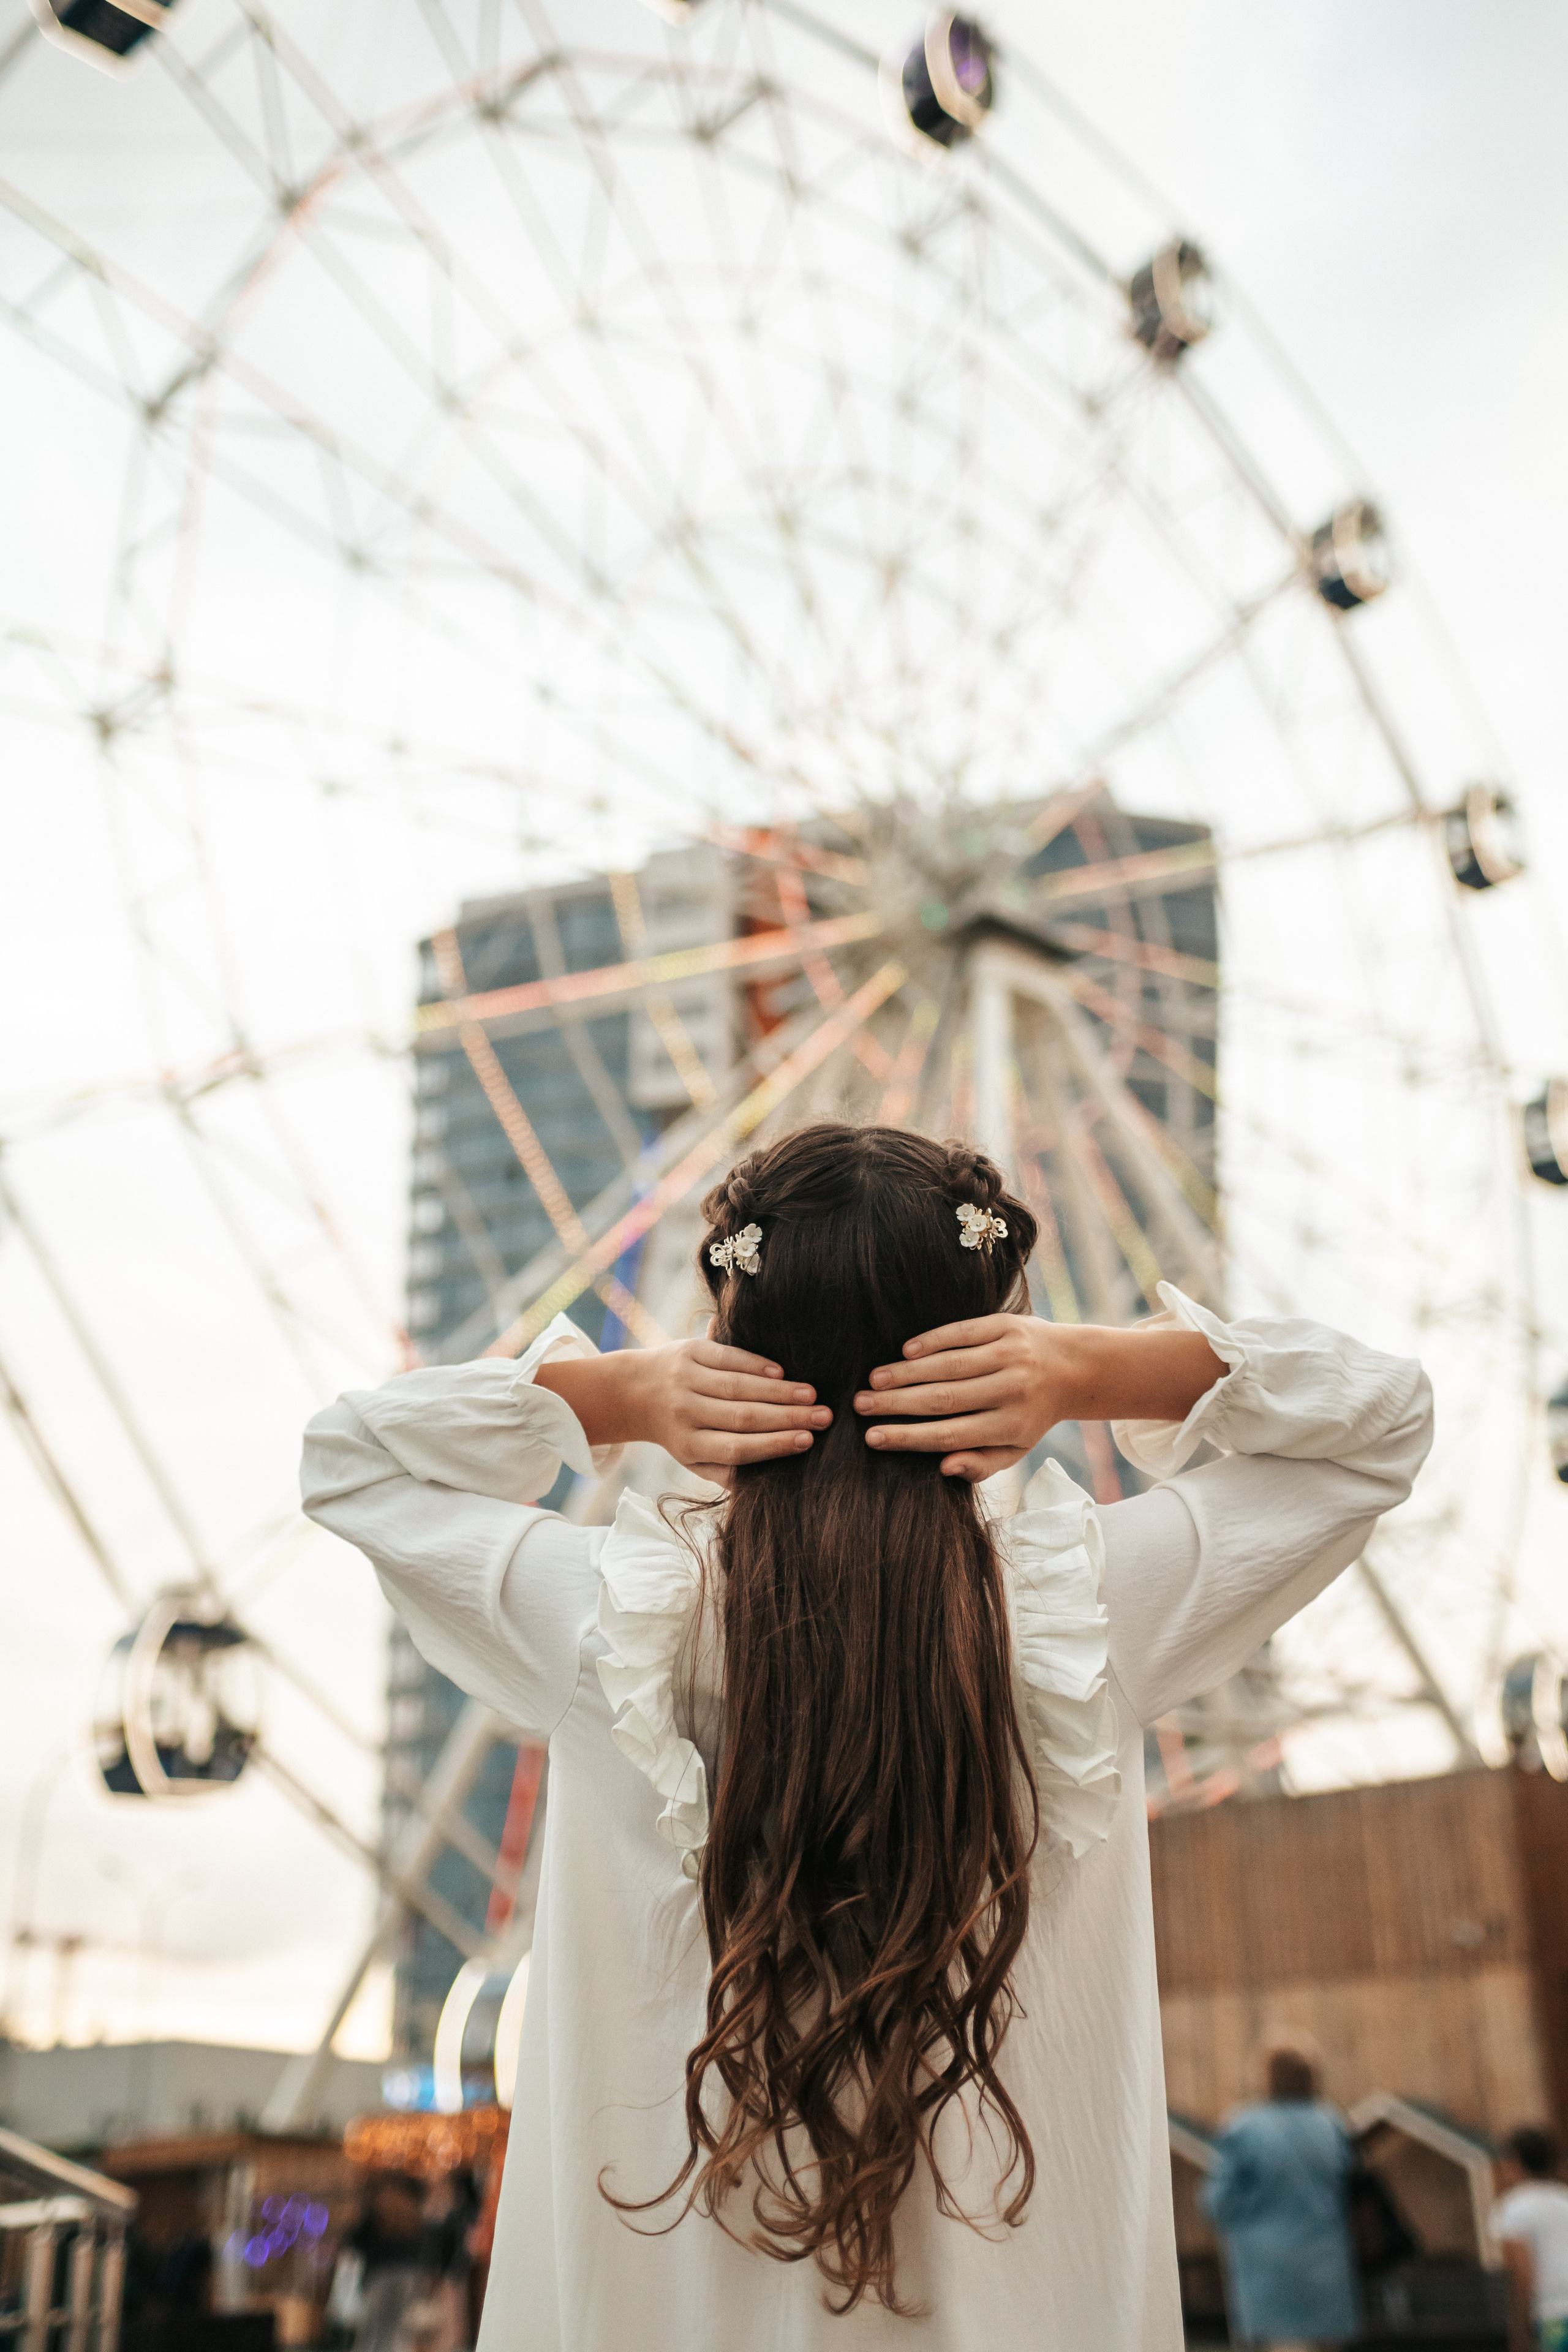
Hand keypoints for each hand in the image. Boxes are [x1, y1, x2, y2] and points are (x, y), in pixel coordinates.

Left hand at [536, 1333, 829, 1484]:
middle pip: (742, 1416)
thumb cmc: (677, 1430)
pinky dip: (755, 1364)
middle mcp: (684, 1412)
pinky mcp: (688, 1351)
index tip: (807, 1442)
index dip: (772, 1445)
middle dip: (787, 1417)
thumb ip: (724, 1471)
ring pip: (738, 1386)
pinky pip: (727, 1358)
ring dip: (778, 1391)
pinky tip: (781, 1372)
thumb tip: (764, 1486)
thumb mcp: (692, 1459)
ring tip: (811, 1395)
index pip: (736, 1446)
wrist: (633, 1391)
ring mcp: (685, 1379)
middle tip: (824, 1417)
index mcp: (687, 1444)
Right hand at [853, 1314, 1224, 1482]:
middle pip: (944, 1399)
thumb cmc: (1031, 1414)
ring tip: (873, 1380)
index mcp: (1012, 1425)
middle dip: (897, 1404)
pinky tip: (905, 1351)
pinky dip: (932, 1342)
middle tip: (858, 1405)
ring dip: (906, 1372)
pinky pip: (962, 1333)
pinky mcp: (1007, 1326)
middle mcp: (1012, 1389)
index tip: (872, 1438)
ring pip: (949, 1365)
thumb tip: (943, 1467)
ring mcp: (1010, 1355)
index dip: (908, 1437)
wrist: (1074, 1367)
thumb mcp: (1016, 1449)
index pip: (950, 1434)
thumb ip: (981, 1464)